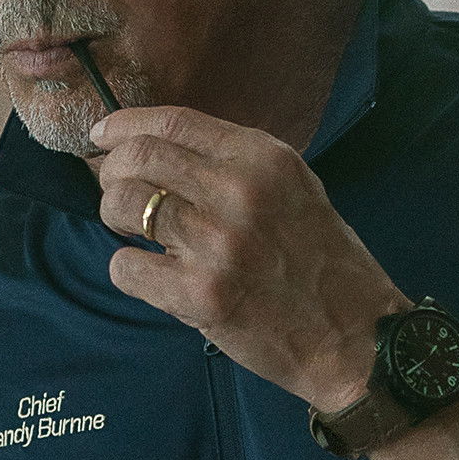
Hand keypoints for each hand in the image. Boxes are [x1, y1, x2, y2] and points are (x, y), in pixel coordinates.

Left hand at [88, 105, 408, 413]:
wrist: (355, 338)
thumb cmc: (323, 264)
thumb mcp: (294, 189)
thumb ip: (236, 164)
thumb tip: (160, 148)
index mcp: (263, 158)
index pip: (172, 121)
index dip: (124, 125)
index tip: (103, 135)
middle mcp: (239, 191)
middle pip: (137, 157)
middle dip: (110, 172)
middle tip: (113, 192)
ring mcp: (218, 243)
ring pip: (123, 205)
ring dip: (114, 218)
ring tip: (134, 234)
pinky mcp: (201, 295)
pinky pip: (126, 267)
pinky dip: (128, 269)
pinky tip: (152, 276)